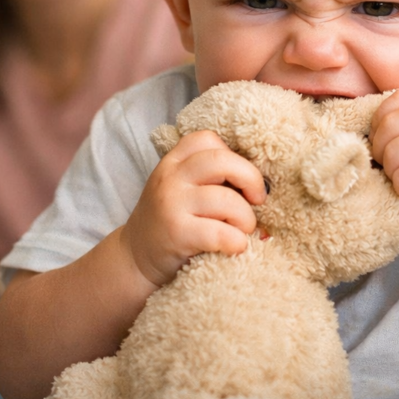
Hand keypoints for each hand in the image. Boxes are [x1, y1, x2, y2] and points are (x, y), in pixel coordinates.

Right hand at [121, 131, 266, 287]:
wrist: (135, 258)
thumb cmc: (172, 222)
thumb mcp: (182, 190)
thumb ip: (210, 179)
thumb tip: (263, 187)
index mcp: (173, 162)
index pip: (208, 140)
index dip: (235, 157)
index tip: (243, 181)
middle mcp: (170, 178)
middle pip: (221, 161)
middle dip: (251, 179)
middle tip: (258, 201)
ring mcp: (171, 204)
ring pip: (226, 199)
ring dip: (246, 218)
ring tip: (243, 230)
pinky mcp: (176, 233)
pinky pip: (220, 232)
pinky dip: (237, 241)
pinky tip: (235, 246)